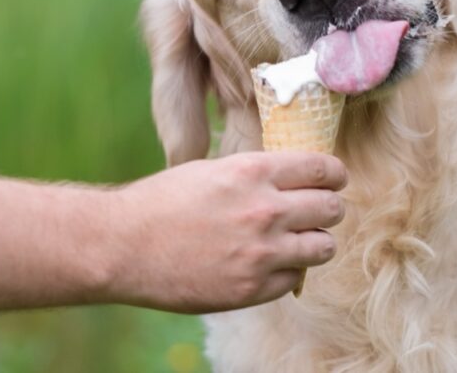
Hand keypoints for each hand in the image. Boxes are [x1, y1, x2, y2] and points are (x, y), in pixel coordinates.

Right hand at [105, 151, 346, 312]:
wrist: (123, 246)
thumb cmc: (161, 202)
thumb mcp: (212, 170)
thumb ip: (254, 175)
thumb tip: (291, 179)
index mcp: (253, 172)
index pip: (322, 169)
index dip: (334, 175)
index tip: (333, 180)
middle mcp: (264, 209)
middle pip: (332, 208)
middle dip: (329, 208)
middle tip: (318, 212)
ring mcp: (261, 252)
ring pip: (324, 247)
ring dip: (315, 243)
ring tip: (298, 241)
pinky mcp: (252, 288)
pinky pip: (295, 279)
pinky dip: (288, 272)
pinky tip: (267, 264)